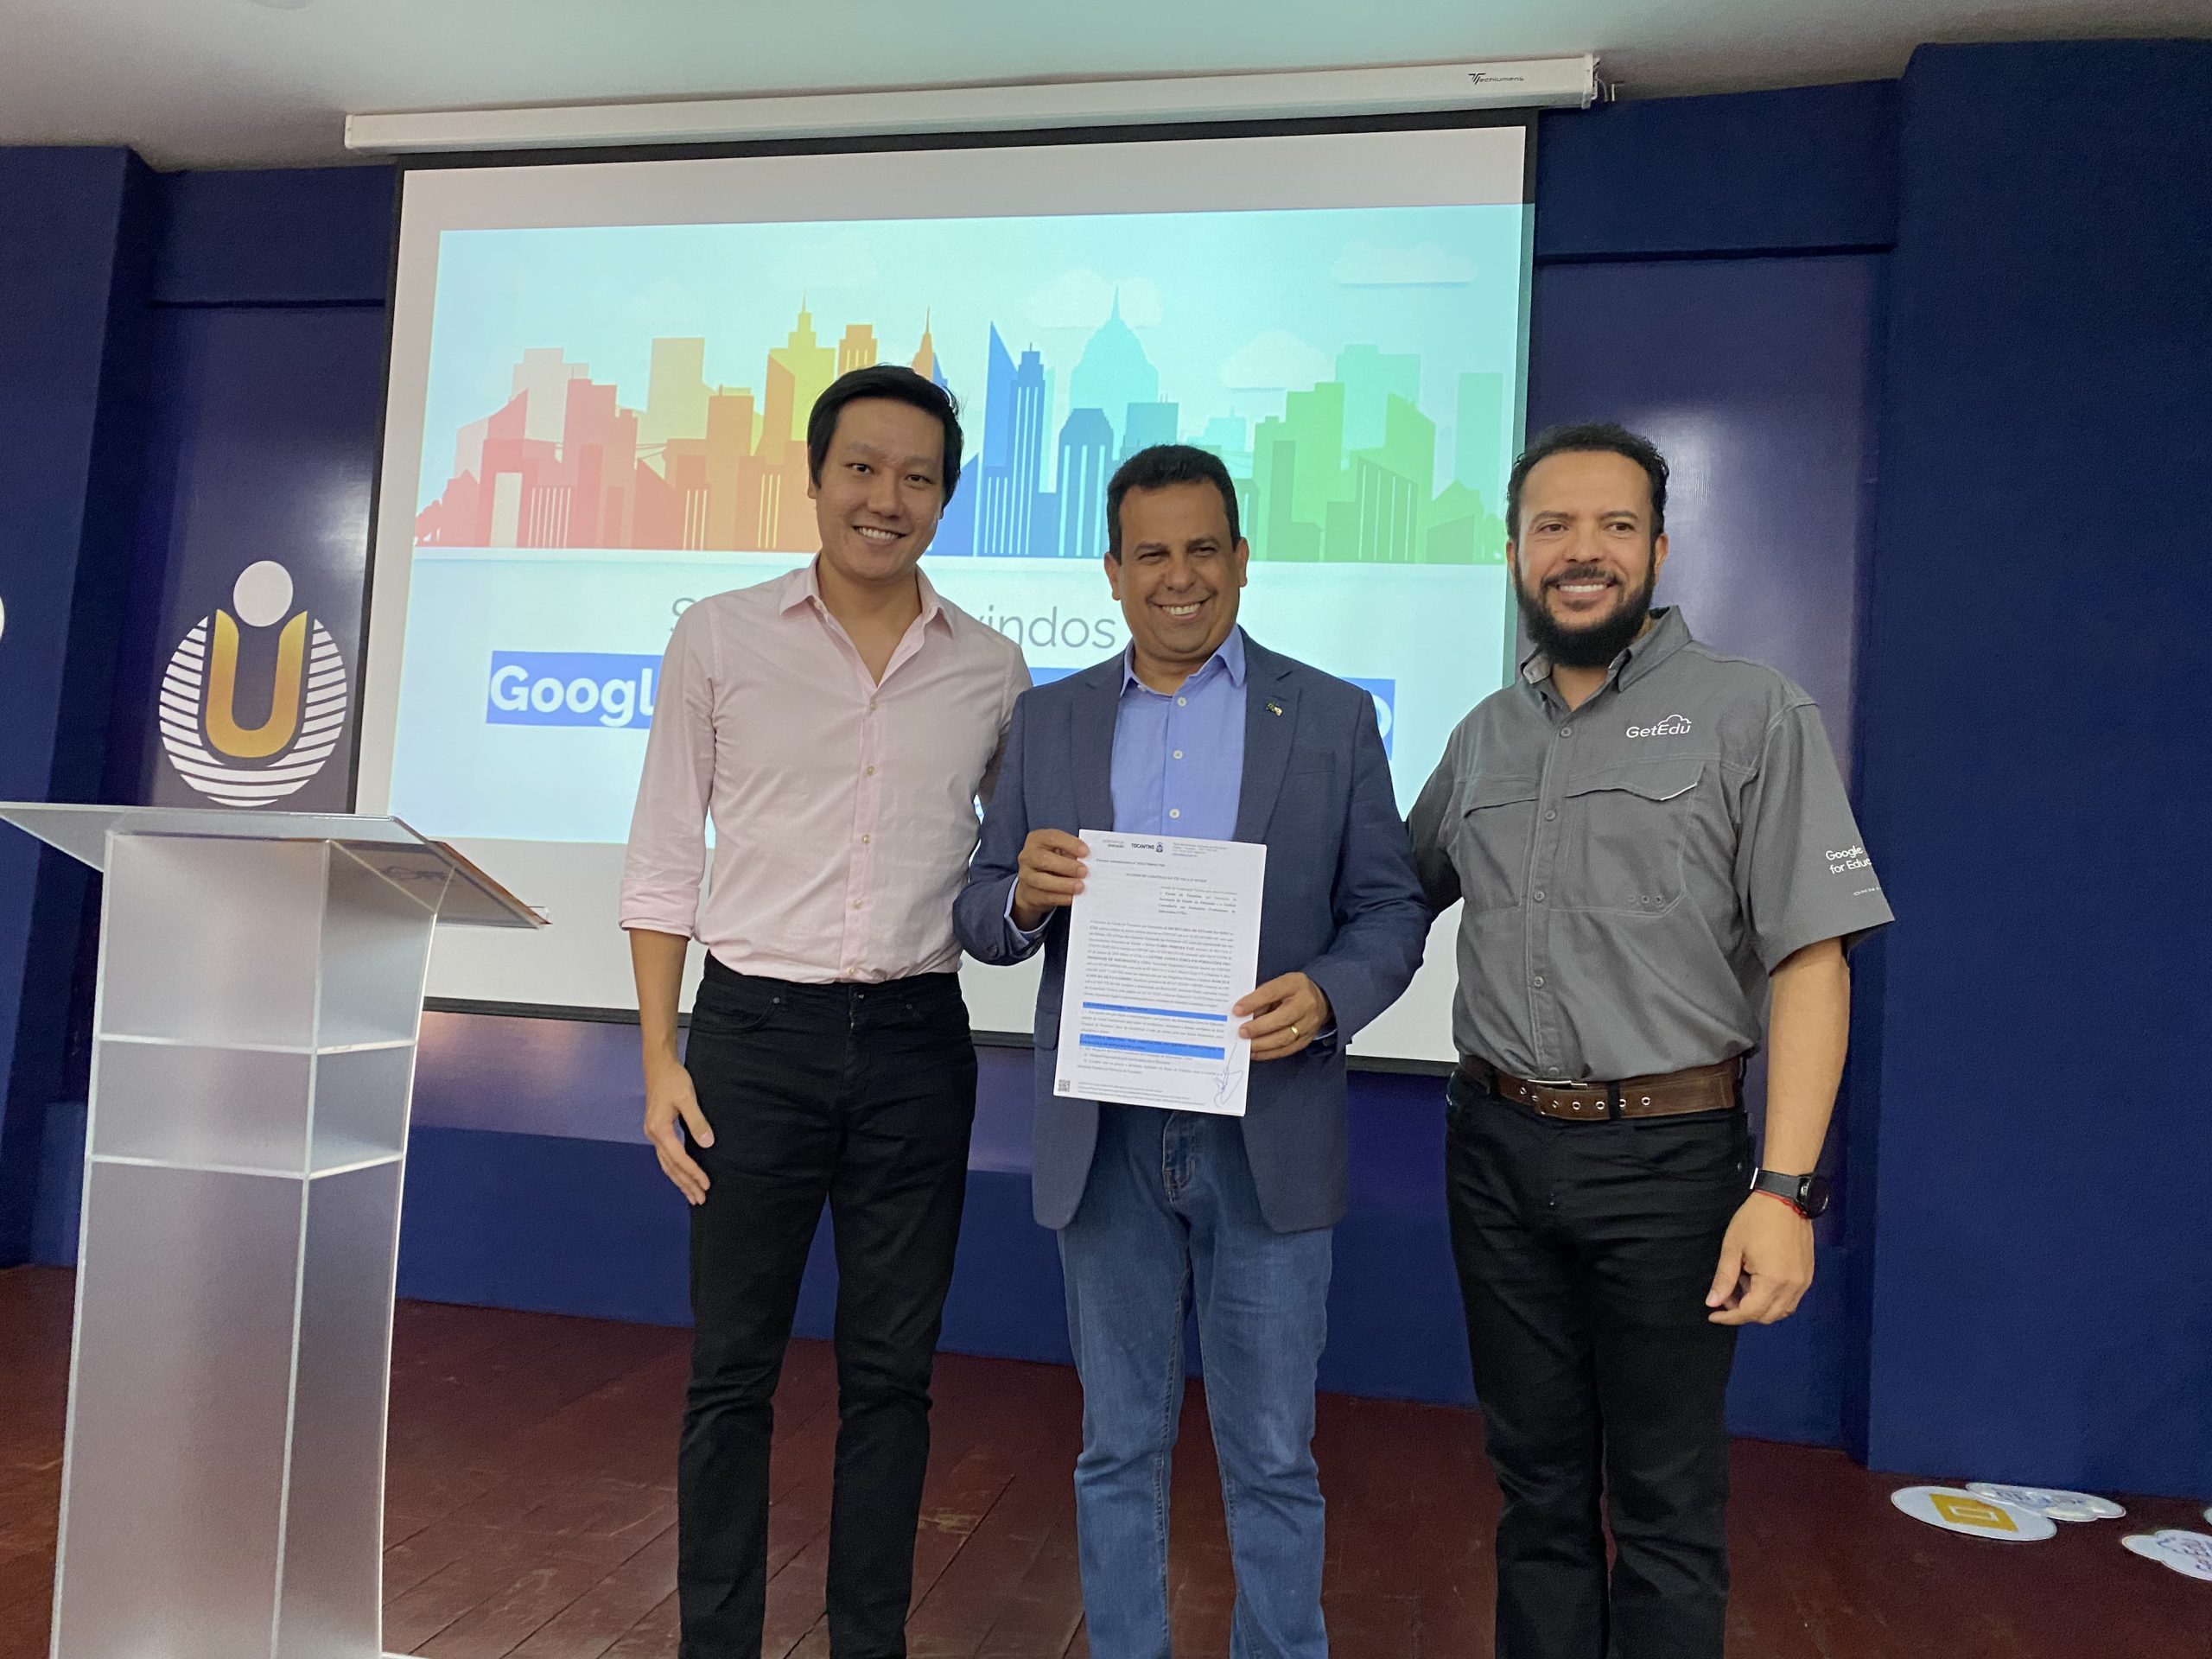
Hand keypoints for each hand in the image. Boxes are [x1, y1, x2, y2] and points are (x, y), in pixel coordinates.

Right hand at [643, 1054, 713, 1205]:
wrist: (658, 1066)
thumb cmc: (673, 1079)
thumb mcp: (687, 1098)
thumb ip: (697, 1122)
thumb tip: (708, 1144)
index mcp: (659, 1129)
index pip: (679, 1159)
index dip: (693, 1173)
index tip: (706, 1185)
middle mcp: (653, 1135)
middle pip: (670, 1167)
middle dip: (686, 1184)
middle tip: (700, 1200)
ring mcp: (653, 1134)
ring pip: (667, 1164)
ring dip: (680, 1180)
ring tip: (692, 1194)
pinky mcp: (657, 1130)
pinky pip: (666, 1157)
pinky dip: (675, 1169)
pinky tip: (682, 1175)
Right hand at [1012, 830, 1088, 930]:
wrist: (1032, 885)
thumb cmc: (1052, 863)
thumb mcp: (1059, 852)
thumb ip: (1071, 854)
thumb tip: (1090, 861)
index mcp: (1036, 840)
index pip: (1052, 837)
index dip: (1070, 844)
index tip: (1086, 852)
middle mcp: (1028, 856)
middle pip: (1044, 859)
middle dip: (1067, 866)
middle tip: (1084, 871)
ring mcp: (1026, 876)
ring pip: (1042, 880)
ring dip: (1064, 884)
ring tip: (1081, 886)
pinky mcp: (1030, 894)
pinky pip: (1045, 896)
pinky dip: (1061, 897)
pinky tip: (1073, 897)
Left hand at [1235, 972, 1331, 1061]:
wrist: (1320, 1000)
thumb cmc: (1293, 991)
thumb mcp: (1278, 984)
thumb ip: (1261, 996)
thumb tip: (1243, 1013)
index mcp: (1295, 984)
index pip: (1272, 993)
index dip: (1254, 1002)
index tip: (1237, 1010)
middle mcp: (1305, 1004)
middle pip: (1282, 1018)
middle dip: (1258, 1027)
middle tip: (1241, 1032)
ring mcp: (1309, 1024)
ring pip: (1285, 1038)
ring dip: (1262, 1044)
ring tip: (1246, 1044)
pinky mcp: (1307, 1039)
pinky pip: (1287, 1049)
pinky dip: (1269, 1053)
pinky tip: (1255, 1052)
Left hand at [1705, 1193, 1813, 1323]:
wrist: (1786, 1198)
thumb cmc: (1756, 1218)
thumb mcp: (1733, 1247)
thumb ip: (1723, 1278)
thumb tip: (1713, 1302)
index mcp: (1773, 1280)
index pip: (1750, 1312)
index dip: (1729, 1317)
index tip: (1713, 1314)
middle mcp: (1793, 1286)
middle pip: (1767, 1316)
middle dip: (1743, 1312)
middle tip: (1726, 1295)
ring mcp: (1804, 1282)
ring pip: (1781, 1311)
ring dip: (1760, 1306)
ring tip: (1742, 1283)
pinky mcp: (1808, 1275)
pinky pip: (1791, 1299)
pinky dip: (1773, 1299)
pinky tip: (1758, 1279)